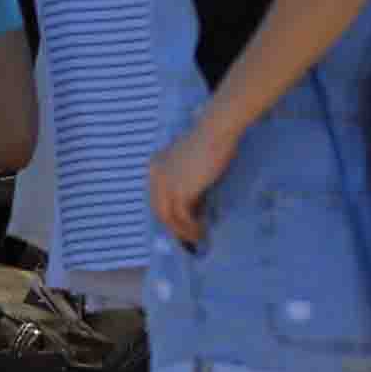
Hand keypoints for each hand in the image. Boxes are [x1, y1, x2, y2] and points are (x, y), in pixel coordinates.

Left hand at [148, 112, 240, 247]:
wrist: (216, 130)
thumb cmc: (212, 141)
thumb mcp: (192, 162)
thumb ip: (187, 179)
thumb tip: (195, 204)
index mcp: (155, 165)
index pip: (157, 197)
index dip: (168, 214)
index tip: (181, 227)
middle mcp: (155, 175)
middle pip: (159, 210)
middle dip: (173, 228)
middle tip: (187, 240)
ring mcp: (165, 183)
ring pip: (168, 217)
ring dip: (183, 232)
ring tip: (198, 239)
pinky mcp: (179, 190)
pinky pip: (181, 217)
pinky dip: (190, 228)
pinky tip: (201, 232)